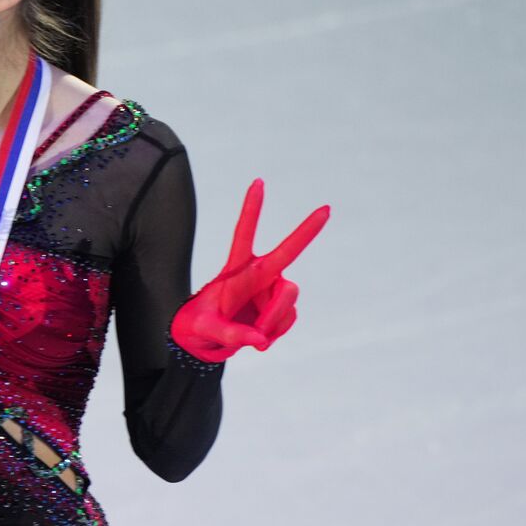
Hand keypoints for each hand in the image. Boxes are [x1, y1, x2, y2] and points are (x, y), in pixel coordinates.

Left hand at [171, 178, 329, 363]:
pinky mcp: (281, 307)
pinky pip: (288, 319)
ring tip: (252, 336)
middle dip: (306, 231)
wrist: (208, 342)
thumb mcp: (205, 331)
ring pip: (288, 300)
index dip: (251, 209)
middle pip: (287, 254)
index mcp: (236, 269)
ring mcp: (273, 289)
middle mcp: (259, 273)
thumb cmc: (199, 327)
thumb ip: (229, 336)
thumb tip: (258, 339)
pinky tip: (260, 339)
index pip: (244, 233)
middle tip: (327, 209)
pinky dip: (275, 332)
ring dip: (272, 322)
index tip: (258, 183)